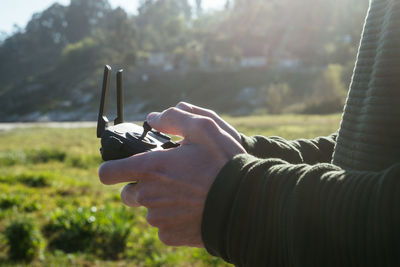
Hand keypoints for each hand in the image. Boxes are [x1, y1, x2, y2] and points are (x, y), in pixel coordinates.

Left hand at [98, 107, 245, 246]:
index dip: (114, 168)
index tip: (125, 167)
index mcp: (151, 168)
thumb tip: (153, 118)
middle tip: (168, 178)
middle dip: (142, 185)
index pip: (108, 172)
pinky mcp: (169, 236)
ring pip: (148, 209)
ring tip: (187, 193)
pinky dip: (173, 218)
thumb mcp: (204, 128)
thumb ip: (174, 118)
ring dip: (160, 201)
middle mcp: (148, 196)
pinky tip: (192, 209)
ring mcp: (158, 218)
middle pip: (128, 192)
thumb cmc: (224, 164)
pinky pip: (163, 226)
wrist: (245, 203)